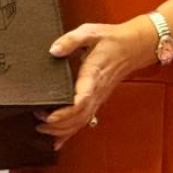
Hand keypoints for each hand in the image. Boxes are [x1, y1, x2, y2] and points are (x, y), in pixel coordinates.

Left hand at [35, 17, 154, 147]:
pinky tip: (58, 141)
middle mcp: (97, 91)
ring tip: (42, 130)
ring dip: (62, 130)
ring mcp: (98, 98)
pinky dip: (71, 133)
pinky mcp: (97, 100)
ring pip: (81, 122)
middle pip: (79, 116)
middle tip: (38, 122)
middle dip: (58, 124)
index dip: (66, 111)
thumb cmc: (111, 39)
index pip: (82, 99)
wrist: (133, 46)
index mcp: (94, 74)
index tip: (49, 116)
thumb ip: (70, 40)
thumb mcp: (90, 32)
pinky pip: (84, 120)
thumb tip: (54, 50)